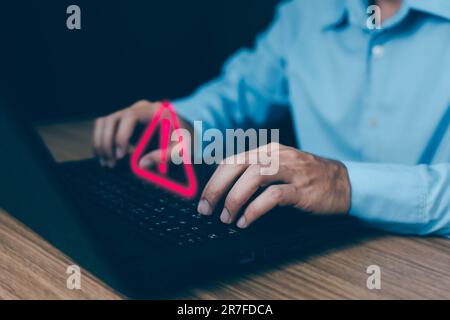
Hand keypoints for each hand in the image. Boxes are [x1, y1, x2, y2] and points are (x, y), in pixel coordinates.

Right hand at [93, 100, 190, 167]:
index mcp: (153, 110)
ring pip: (104, 122)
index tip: (122, 155)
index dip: (122, 135)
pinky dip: (101, 140)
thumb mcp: (181, 147)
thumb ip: (166, 156)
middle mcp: (138, 108)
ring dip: (100, 142)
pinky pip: (105, 126)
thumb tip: (142, 165)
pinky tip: (105, 157)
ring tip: (106, 162)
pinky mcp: (123, 119)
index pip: (130, 117)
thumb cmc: (184, 137)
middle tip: (111, 163)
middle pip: (111, 119)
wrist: (185, 127)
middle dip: (107, 143)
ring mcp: (129, 112)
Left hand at [197, 143, 350, 228]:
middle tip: (206, 209)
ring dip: (234, 198)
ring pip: (254, 177)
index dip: (214, 180)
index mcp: (267, 150)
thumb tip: (224, 191)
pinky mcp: (302, 189)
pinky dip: (255, 209)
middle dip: (217, 188)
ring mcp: (291, 170)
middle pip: (238, 166)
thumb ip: (255, 173)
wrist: (344, 182)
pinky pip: (273, 196)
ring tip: (226, 217)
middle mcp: (277, 156)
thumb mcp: (279, 167)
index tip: (203, 199)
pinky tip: (246, 221)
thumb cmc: (307, 177)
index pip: (232, 161)